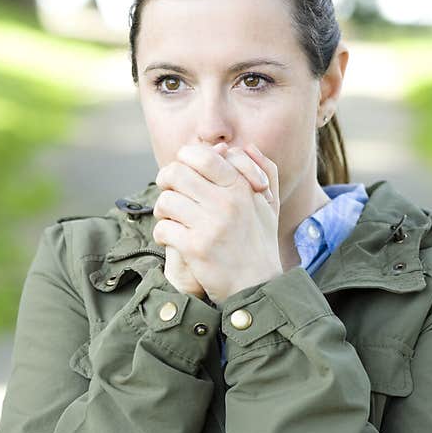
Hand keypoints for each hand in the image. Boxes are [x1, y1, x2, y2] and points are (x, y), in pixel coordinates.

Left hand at [153, 142, 281, 305]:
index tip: (183, 170)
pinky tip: (172, 240)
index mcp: (241, 187)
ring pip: (166, 200)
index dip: (185, 158)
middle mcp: (226, 202)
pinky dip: (163, 234)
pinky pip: (163, 228)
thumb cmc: (259, 242)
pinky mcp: (195, 247)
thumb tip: (244, 146)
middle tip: (169, 192)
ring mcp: (210, 225)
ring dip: (162, 211)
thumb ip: (263, 170)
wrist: (257, 286)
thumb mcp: (269, 204)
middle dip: (166, 181)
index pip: (203, 155)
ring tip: (171, 219)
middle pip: (176, 173)